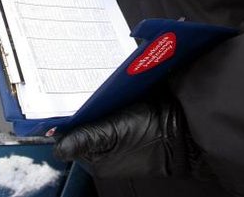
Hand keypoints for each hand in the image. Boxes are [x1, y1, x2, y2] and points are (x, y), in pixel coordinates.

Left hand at [53, 97, 210, 179]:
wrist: (185, 127)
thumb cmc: (153, 134)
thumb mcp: (114, 133)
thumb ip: (85, 138)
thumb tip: (58, 148)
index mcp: (98, 160)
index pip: (71, 138)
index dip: (66, 121)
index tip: (61, 101)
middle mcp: (106, 151)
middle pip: (83, 125)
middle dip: (80, 108)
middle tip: (76, 88)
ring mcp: (118, 136)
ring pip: (96, 115)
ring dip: (93, 100)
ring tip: (91, 82)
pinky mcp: (129, 121)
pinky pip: (111, 109)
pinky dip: (108, 98)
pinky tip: (107, 86)